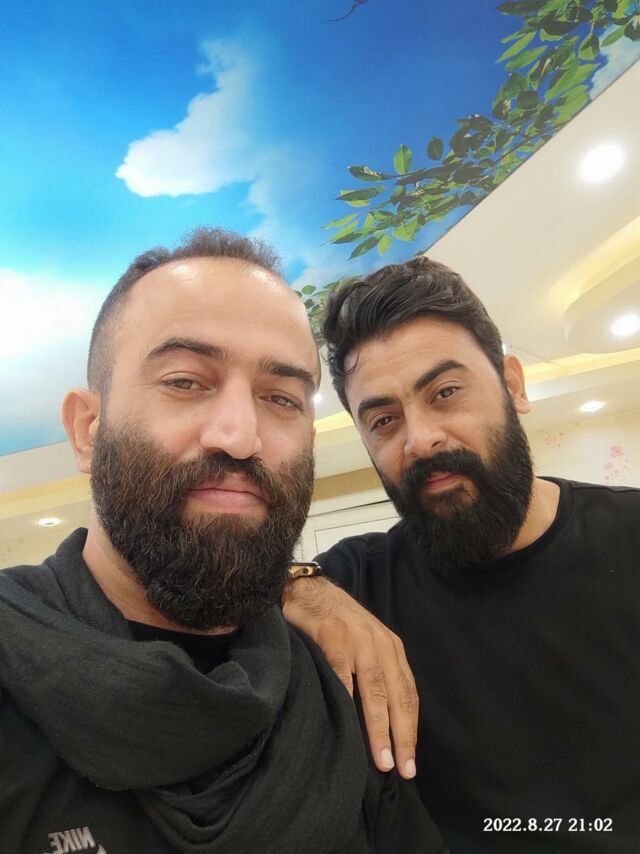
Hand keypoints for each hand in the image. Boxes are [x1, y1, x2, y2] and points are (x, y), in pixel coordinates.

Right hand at [282, 576, 417, 778]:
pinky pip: (343, 675)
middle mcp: (381, 645)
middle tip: (403, 768)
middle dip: (402, 735)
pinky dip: (347, 700)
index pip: (408, 694)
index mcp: (392, 648)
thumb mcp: (367, 642)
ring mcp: (358, 641)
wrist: (310, 590)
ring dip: (379, 727)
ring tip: (382, 757)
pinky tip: (348, 725)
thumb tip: (382, 718)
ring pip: (375, 691)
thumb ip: (375, 672)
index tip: (410, 759)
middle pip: (397, 696)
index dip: (410, 728)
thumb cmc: (338, 621)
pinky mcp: (334, 639)